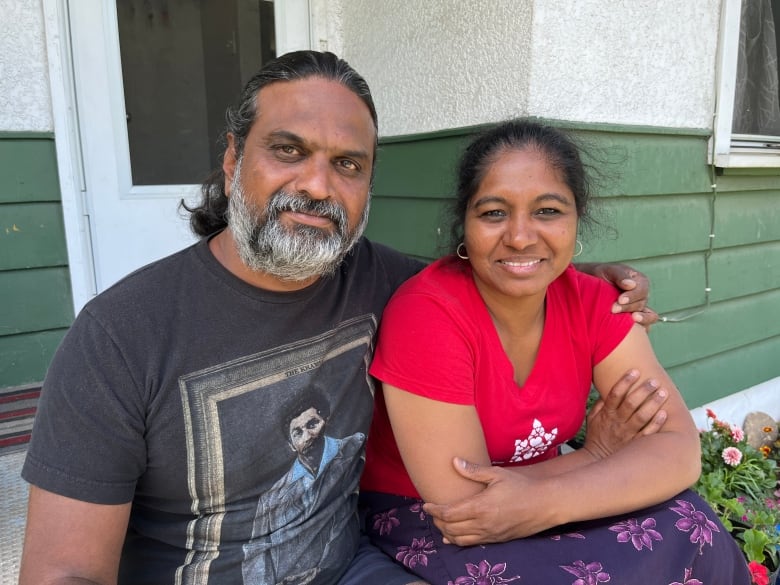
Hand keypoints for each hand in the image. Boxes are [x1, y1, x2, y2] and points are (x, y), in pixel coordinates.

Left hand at [422, 458, 554, 545]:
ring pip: (459, 540)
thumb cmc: (521, 486)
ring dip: (446, 533)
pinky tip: (454, 536)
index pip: (448, 513)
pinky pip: (472, 544)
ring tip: (440, 523)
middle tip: (431, 511)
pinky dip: (459, 540)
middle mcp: (483, 524)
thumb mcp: (497, 474)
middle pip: (450, 528)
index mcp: (480, 507)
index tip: (425, 505)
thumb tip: (454, 461)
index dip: (434, 510)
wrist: (545, 505)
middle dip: (437, 521)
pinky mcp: (497, 540)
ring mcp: (490, 534)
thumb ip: (474, 470)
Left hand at [576, 262, 657, 328]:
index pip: (642, 290)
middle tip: (613, 309)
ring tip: (631, 321)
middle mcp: (642, 296)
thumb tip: (631, 285)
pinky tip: (632, 331)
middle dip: (628, 308)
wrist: (590, 286)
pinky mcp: (634, 319)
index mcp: (640, 282)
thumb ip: (620, 276)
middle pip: (641, 304)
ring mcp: (639, 308)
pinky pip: (645, 326)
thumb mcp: (609, 271)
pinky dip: (642, 329)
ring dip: (640, 319)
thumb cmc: (601, 275)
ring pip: (647, 316)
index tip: (620, 299)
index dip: (632, 296)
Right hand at [583, 369, 668, 460]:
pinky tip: (664, 414)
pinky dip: (656, 424)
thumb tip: (608, 390)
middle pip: (631, 404)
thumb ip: (600, 405)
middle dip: (643, 391)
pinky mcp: (636, 444)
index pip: (615, 395)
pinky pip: (648, 433)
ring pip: (641, 417)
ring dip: (653, 404)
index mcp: (607, 414)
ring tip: (663, 393)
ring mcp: (628, 434)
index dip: (625, 382)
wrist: (598, 461)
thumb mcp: (592, 419)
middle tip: (654, 381)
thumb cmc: (596, 437)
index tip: (635, 371)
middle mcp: (618, 423)